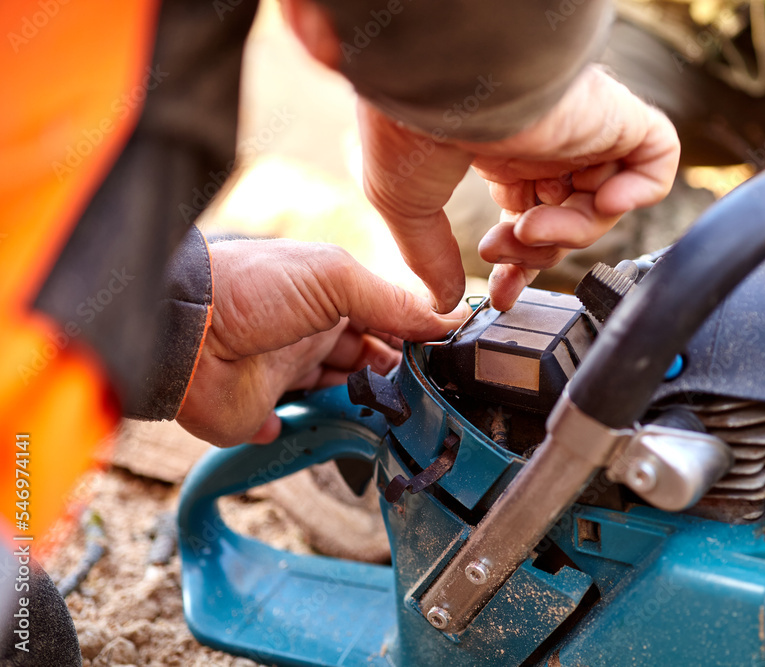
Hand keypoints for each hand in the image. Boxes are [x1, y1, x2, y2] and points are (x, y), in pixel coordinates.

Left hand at [176, 240, 468, 446]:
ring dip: (367, 405)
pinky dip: (313, 431)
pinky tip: (339, 433)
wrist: (184, 331)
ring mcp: (285, 373)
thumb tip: (448, 320)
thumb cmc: (252, 287)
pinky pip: (294, 426)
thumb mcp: (335, 278)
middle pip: (366, 360)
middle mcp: (309, 335)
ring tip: (399, 417)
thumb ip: (393, 301)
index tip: (446, 357)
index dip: (413, 336)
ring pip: (340, 395)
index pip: (384, 319)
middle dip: (397, 375)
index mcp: (328, 297)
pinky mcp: (261, 411)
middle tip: (428, 394)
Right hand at [360, 65, 679, 311]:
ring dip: (568, 236)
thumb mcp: (406, 203)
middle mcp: (545, 142)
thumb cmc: (412, 123)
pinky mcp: (616, 116)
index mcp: (500, 153)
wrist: (440, 77)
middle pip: (564, 222)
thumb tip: (443, 298)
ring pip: (601, 206)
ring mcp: (582, 130)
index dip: (519, 263)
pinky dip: (640, 191)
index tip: (500, 294)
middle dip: (534, 256)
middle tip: (501, 252)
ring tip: (529, 229)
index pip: (528, 218)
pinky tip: (603, 201)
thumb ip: (428, 254)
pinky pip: (656, 159)